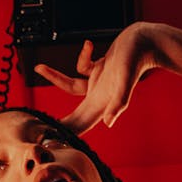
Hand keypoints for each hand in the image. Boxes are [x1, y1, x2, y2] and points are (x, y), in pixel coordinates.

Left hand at [35, 22, 167, 133]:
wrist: (148, 41)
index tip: (48, 140)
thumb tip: (109, 123)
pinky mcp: (100, 69)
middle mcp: (99, 96)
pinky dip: (82, 56)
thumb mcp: (125, 78)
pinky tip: (89, 45)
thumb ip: (119, 101)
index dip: (64, 133)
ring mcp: (99, 82)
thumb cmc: (136, 58)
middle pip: (73, 114)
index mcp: (101, 103)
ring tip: (40, 67)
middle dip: (55, 118)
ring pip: (71, 86)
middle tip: (34, 123)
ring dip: (55, 78)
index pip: (79, 125)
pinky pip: (83, 67)